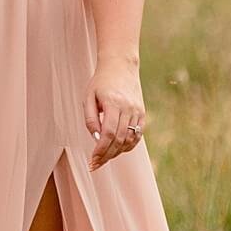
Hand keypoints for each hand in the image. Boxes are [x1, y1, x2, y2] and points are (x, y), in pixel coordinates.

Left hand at [83, 56, 145, 170]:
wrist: (121, 66)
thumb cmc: (101, 82)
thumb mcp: (88, 96)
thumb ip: (90, 118)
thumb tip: (95, 138)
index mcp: (113, 103)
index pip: (108, 134)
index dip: (101, 150)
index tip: (92, 161)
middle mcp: (128, 108)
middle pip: (119, 140)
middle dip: (107, 156)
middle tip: (95, 165)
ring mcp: (137, 111)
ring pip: (130, 140)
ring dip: (117, 153)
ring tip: (104, 158)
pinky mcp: (142, 113)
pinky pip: (137, 135)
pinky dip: (128, 146)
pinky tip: (117, 150)